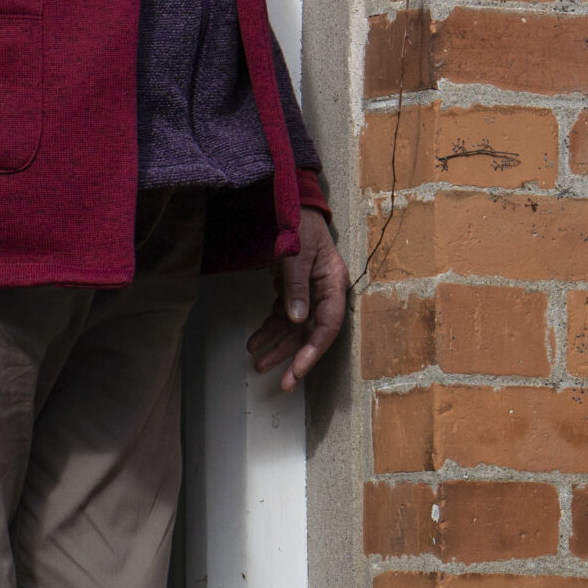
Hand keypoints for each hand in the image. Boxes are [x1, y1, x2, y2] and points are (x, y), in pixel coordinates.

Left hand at [248, 208, 347, 391]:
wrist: (291, 203)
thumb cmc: (299, 223)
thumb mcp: (296, 250)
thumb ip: (296, 284)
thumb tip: (296, 319)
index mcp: (333, 283)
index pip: (328, 325)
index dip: (313, 350)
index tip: (298, 369)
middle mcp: (324, 292)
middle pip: (311, 333)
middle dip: (295, 358)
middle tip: (282, 384)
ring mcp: (309, 293)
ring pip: (295, 328)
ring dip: (277, 347)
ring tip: (258, 364)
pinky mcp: (293, 290)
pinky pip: (282, 316)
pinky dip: (269, 329)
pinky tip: (254, 342)